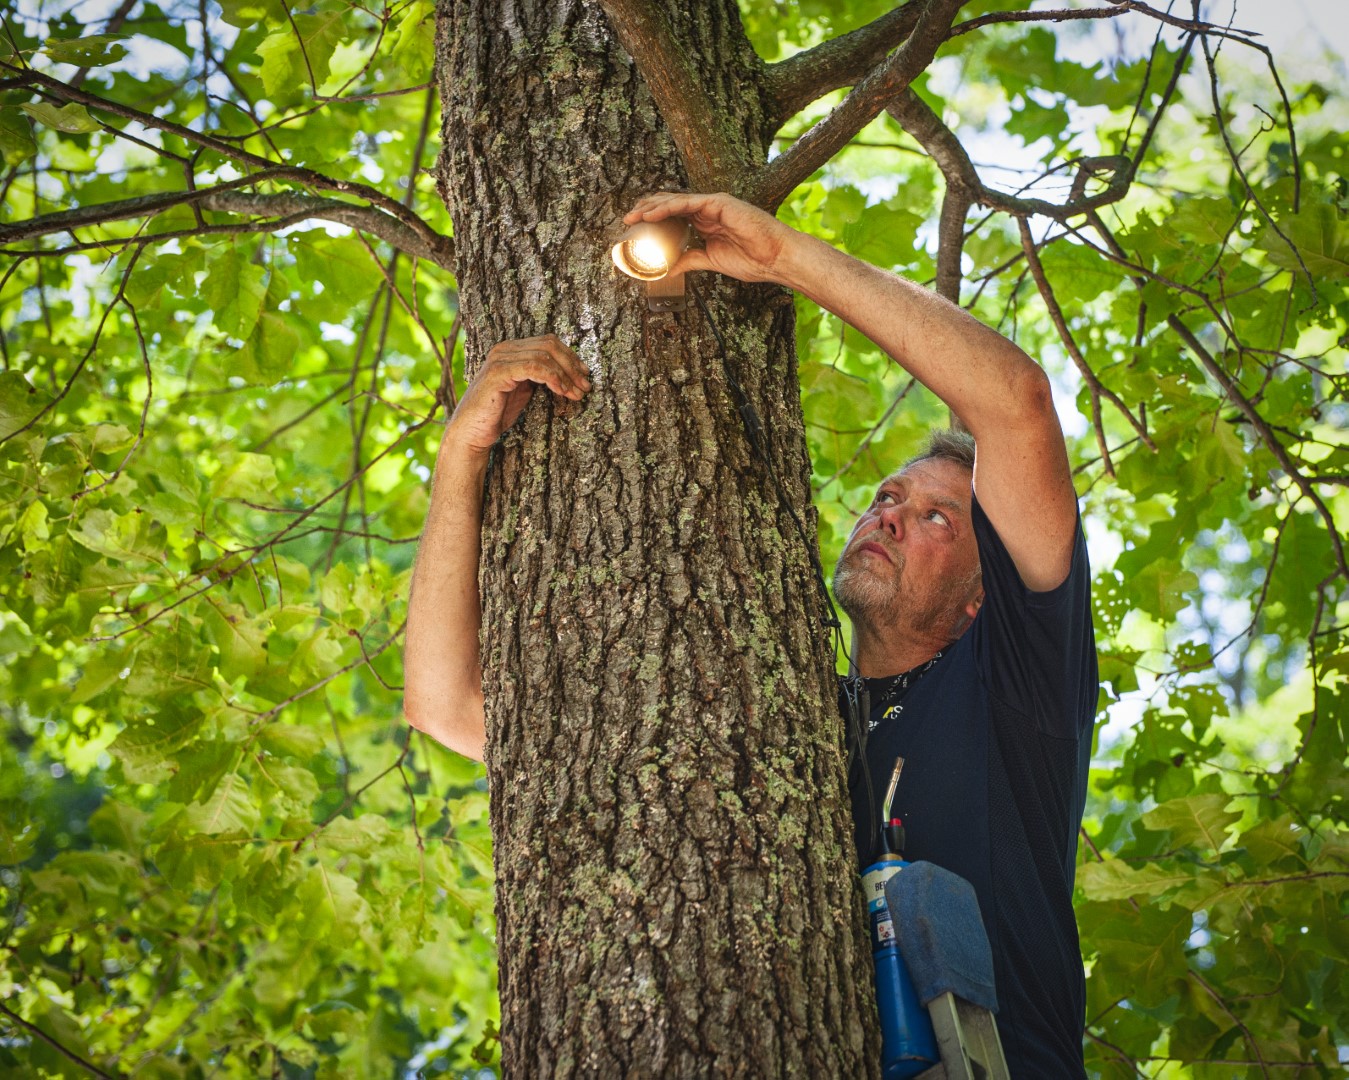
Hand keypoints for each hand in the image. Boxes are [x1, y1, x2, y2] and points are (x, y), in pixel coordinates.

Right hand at [444, 335, 590, 455]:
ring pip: (544, 356)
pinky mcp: (498, 373)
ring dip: (566, 375)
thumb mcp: (525, 390)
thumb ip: (541, 376)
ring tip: (576, 393)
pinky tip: (561, 391)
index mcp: (512, 350)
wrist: (472, 432)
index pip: (548, 342)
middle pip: (549, 346)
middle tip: (585, 386)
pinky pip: (533, 367)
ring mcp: (500, 359)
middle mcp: (505, 349)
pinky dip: (553, 377)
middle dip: (572, 366)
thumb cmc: (498, 413)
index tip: (585, 375)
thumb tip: (571, 374)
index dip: (571, 357)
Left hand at [623, 192, 797, 284]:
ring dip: (652, 207)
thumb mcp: (711, 261)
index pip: (673, 215)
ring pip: (675, 200)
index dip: (653, 219)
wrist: (774, 259)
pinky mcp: (719, 202)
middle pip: (670, 204)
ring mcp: (713, 204)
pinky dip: (668, 207)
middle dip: (647, 210)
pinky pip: (688, 202)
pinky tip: (652, 214)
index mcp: (705, 222)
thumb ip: (689, 260)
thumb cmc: (751, 260)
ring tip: (633, 216)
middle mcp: (708, 209)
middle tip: (627, 220)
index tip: (634, 229)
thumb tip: (667, 268)